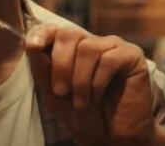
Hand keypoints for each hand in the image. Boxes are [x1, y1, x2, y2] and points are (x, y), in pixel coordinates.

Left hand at [25, 25, 164, 145]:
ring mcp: (113, 47)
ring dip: (80, 80)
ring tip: (82, 102)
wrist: (112, 139)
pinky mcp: (132, 56)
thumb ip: (42, 69)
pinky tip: (98, 96)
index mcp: (72, 50)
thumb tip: (32, 43)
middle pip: (69, 34)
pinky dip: (98, 82)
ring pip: (88, 48)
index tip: (33, 45)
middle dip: (61, 65)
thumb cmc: (84, 117)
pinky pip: (109, 59)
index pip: (54, 29)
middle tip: (61, 92)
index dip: (42, 33)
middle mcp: (93, 43)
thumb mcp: (53, 94)